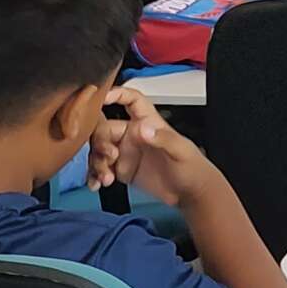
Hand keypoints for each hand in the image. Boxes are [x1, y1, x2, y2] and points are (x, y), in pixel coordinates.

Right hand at [88, 88, 219, 207]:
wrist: (190, 193)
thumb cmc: (192, 168)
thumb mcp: (181, 151)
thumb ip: (163, 138)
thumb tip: (143, 129)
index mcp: (149, 122)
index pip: (131, 100)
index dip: (117, 94)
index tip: (103, 97)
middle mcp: (133, 134)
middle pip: (105, 127)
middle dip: (100, 141)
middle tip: (109, 157)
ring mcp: (125, 152)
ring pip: (99, 149)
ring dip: (97, 162)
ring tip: (105, 178)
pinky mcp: (121, 169)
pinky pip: (100, 167)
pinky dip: (94, 175)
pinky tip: (96, 184)